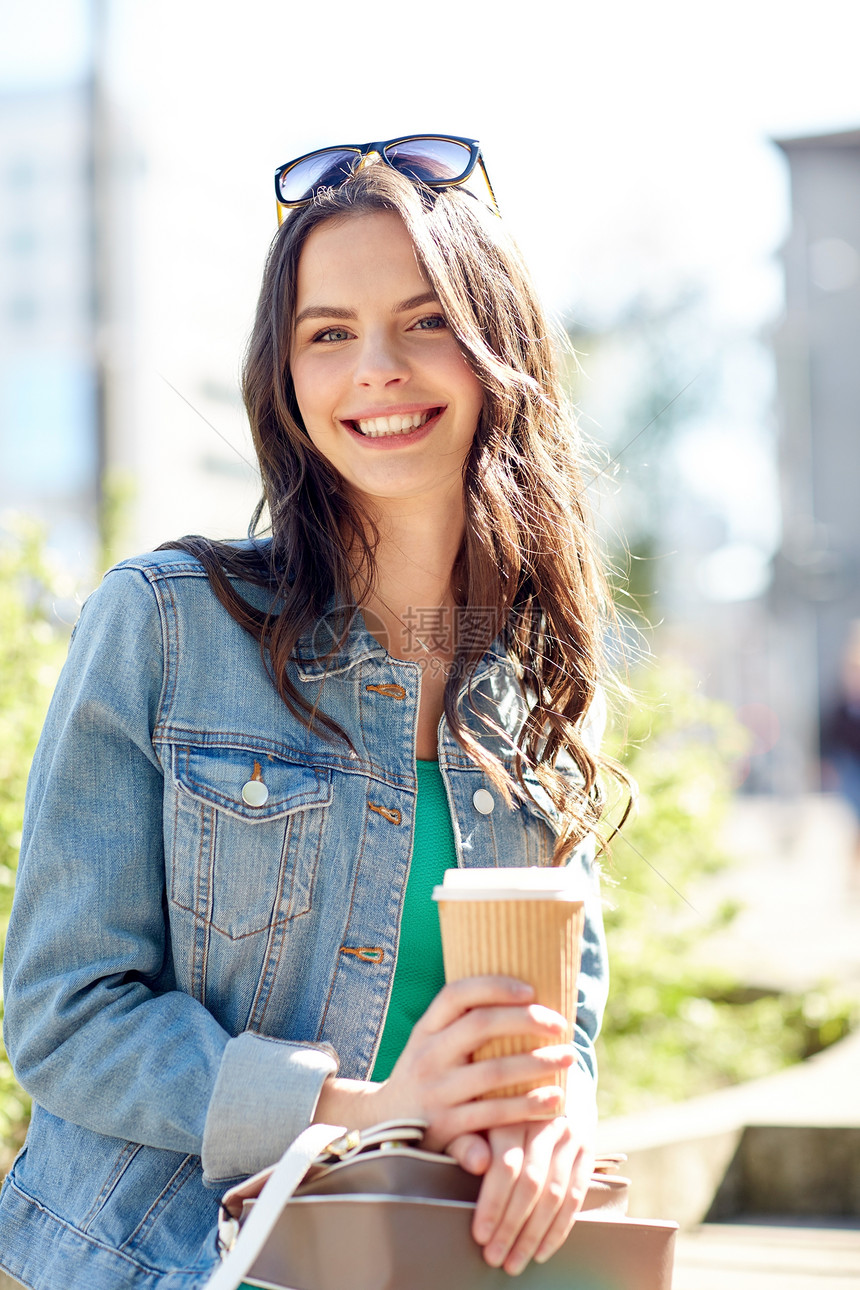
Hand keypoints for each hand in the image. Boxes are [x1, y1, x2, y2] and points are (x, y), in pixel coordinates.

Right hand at [314, 976, 574, 1148]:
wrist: (382, 1126)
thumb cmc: (425, 1076)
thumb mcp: (430, 1044)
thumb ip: (463, 1023)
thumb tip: (522, 994)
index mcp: (425, 1029)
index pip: (457, 994)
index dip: (495, 986)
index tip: (531, 989)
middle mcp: (427, 1056)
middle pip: (480, 1026)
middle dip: (526, 1021)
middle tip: (560, 1025)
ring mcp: (434, 1092)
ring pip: (493, 1072)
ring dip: (537, 1063)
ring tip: (568, 1057)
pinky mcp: (445, 1127)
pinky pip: (493, 1114)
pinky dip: (527, 1107)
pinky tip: (553, 1100)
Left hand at [447, 1069, 596, 1274]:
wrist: (544, 1064)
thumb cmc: (495, 1096)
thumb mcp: (473, 1110)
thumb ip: (468, 1138)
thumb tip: (475, 1165)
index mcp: (512, 1108)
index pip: (505, 1164)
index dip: (493, 1204)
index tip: (479, 1235)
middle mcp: (544, 1120)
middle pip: (531, 1183)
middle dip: (512, 1227)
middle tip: (494, 1258)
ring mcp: (569, 1133)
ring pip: (556, 1193)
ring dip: (535, 1235)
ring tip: (515, 1261)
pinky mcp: (587, 1146)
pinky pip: (577, 1193)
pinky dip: (561, 1227)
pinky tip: (543, 1250)